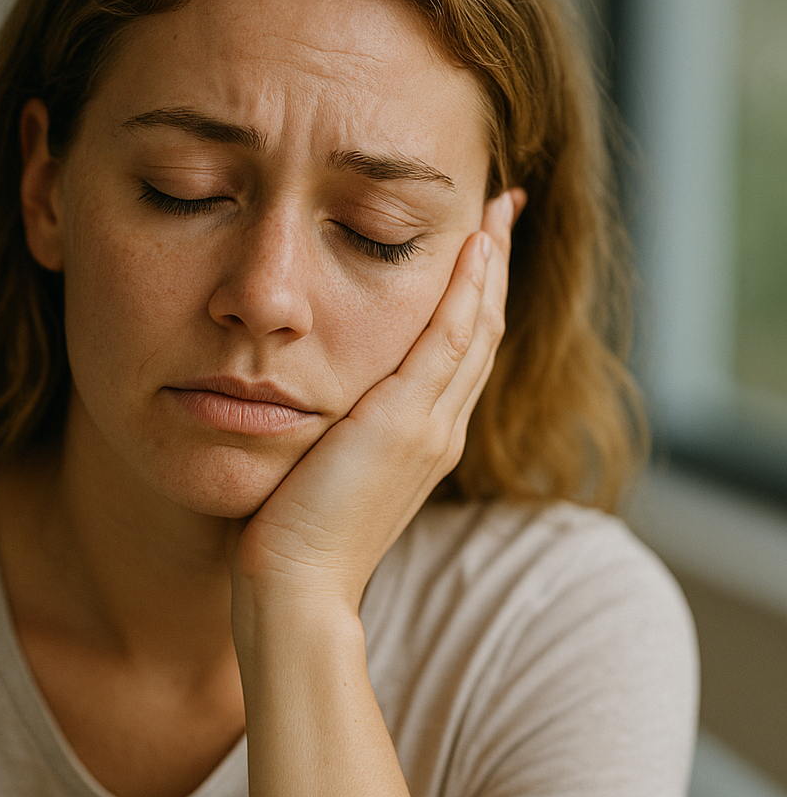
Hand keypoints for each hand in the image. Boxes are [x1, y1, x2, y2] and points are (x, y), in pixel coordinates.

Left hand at [231, 189, 524, 613]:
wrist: (297, 587)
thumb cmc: (293, 539)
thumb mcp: (323, 470)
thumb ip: (336, 434)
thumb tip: (317, 405)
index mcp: (423, 441)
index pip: (460, 353)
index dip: (475, 299)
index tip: (477, 248)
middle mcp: (440, 430)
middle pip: (482, 332)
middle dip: (494, 268)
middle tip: (502, 209)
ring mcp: (432, 427)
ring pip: (476, 328)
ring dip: (489, 265)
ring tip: (496, 209)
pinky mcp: (407, 422)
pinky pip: (450, 339)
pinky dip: (467, 290)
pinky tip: (473, 245)